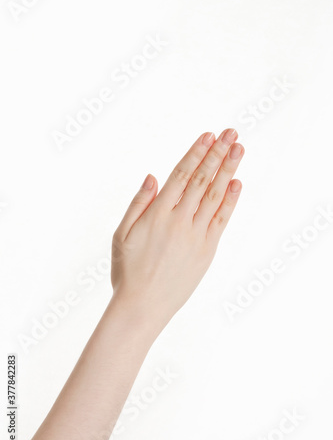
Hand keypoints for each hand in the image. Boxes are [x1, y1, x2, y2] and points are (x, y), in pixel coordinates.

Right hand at [111, 129, 244, 328]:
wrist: (143, 307)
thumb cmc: (128, 270)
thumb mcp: (121, 234)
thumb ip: (138, 203)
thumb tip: (154, 176)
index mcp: (157, 215)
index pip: (181, 176)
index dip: (196, 154)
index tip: (208, 136)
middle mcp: (179, 222)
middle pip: (202, 180)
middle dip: (218, 154)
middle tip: (231, 133)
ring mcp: (196, 236)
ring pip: (215, 196)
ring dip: (228, 170)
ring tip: (238, 149)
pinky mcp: (207, 251)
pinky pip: (221, 220)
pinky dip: (230, 201)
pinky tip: (237, 183)